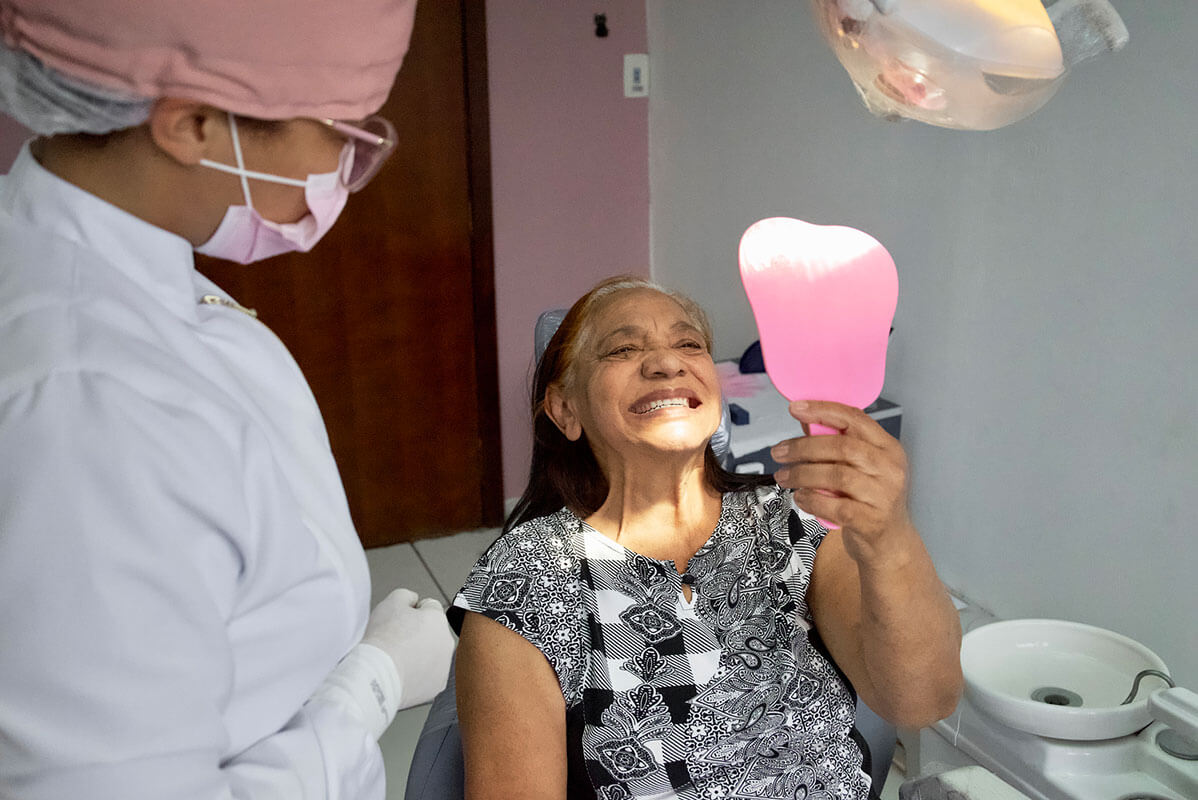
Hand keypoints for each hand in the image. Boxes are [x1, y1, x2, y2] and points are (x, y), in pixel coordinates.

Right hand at [364, 588, 455, 708]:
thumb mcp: (392, 601)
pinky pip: (427, 675)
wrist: (377, 674)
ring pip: (431, 654)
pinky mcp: (436, 686)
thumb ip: (407, 595)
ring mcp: (444, 666)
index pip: (429, 606)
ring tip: (397, 657)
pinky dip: (417, 674)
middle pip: (432, 632)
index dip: (411, 610)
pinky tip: (402, 672)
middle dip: (417, 633)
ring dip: (419, 654)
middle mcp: (447, 642)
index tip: (398, 620)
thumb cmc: (383, 639)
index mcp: (439, 619)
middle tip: (396, 639)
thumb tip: (413, 601)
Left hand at [770, 400, 913, 561]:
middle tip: (779, 452)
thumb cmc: (870, 501)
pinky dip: (812, 500)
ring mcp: (883, 495)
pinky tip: (801, 498)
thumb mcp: (860, 468)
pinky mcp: (872, 520)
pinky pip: (835, 506)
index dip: (822, 410)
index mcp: (888, 448)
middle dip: (803, 447)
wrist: (890, 544)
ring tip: (784, 477)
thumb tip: (806, 420)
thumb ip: (836, 444)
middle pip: (842, 447)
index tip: (796, 408)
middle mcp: (890, 468)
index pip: (855, 419)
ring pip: (836, 475)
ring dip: (802, 474)